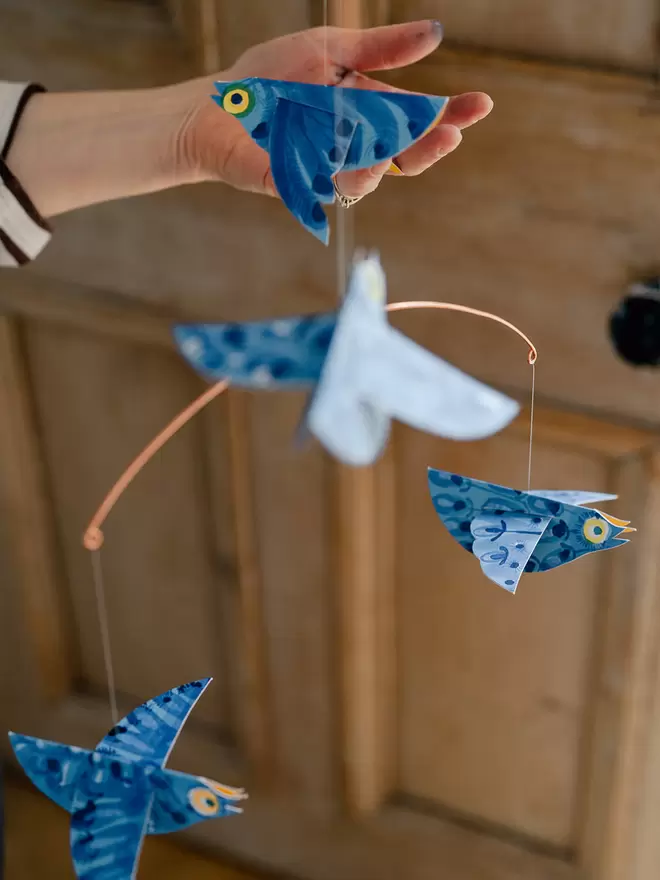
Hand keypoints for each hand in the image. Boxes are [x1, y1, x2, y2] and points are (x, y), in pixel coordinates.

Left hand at [175, 21, 492, 200]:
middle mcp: (355, 148)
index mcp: (367, 115)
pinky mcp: (302, 188)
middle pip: (404, 157)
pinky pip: (330, 184)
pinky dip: (336, 166)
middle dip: (429, 145)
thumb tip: (436, 33)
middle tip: (448, 133)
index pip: (417, 122)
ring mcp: (331, 172)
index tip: (480, 105)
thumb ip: (381, 48)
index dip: (450, 116)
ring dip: (380, 155)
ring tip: (369, 134)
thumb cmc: (269, 76)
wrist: (216, 105)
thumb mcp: (331, 50)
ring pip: (372, 175)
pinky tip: (333, 149)